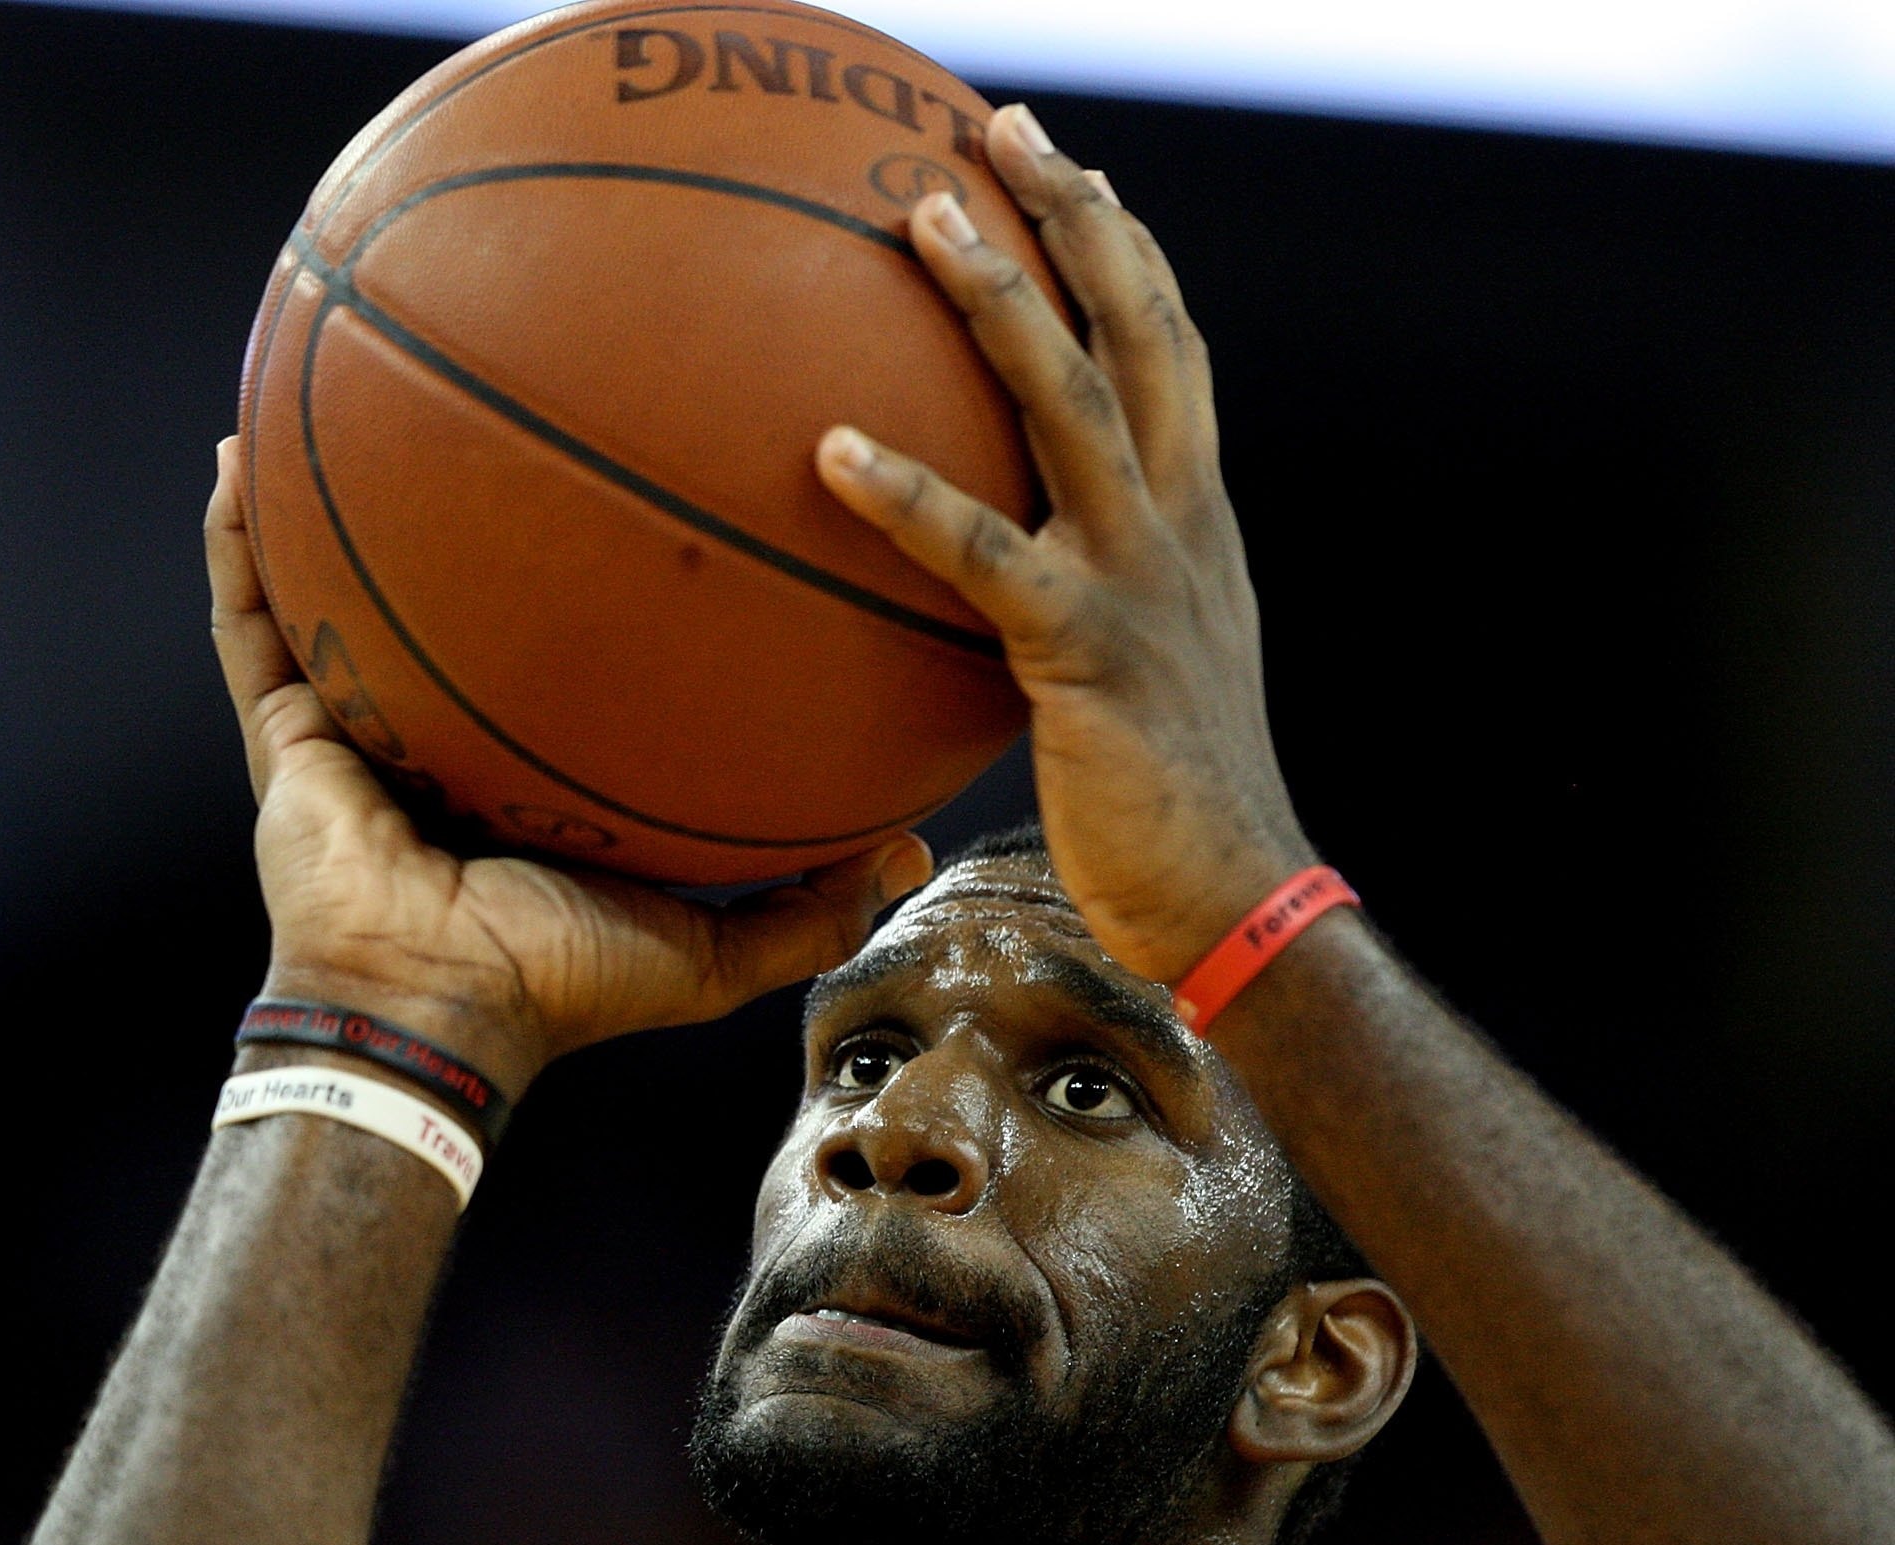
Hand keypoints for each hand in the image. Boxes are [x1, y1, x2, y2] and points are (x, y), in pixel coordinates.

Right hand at [208, 438, 929, 1095]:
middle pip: (443, 593)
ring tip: (330, 378)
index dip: (578, 574)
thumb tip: (911, 853)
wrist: (437, 1011)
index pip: (551, 651)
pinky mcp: (285, 728)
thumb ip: (810, 905)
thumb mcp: (712, 948)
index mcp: (523, 765)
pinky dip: (236, 540)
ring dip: (322, 491)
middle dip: (454, 503)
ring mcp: (354, 721)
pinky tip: (235, 453)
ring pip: (329, 582)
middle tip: (488, 399)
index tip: (625, 482)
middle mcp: (436, 728)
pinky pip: (251, 616)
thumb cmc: (561, 985)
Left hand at [814, 105, 1316, 983]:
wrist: (1236, 898)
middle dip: (1074, 216)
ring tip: (916, 218)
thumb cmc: (1169, 805)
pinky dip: (906, 493)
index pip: (1172, 349)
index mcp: (1198, 520)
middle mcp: (1182, 522)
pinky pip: (982, 551)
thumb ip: (1084, 603)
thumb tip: (1000, 586)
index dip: (1126, 250)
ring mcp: (1140, 576)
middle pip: (1138, 327)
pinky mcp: (1084, 650)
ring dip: (997, 299)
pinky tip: (827, 448)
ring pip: (1071, 401)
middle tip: (999, 126)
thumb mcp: (1141, 673)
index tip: (1072, 170)